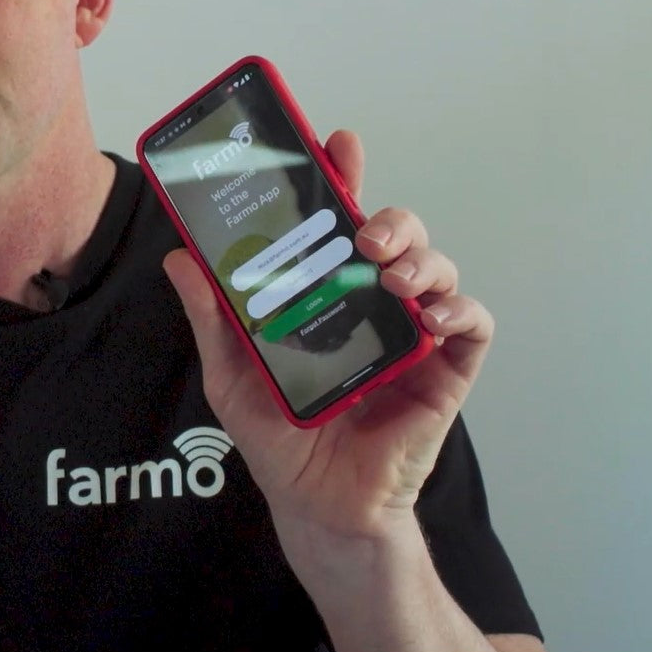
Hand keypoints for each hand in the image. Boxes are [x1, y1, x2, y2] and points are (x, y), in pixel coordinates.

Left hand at [162, 129, 494, 543]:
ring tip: (391, 274)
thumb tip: (181, 258)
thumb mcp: (232, 376)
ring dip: (421, 257)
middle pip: (393, 236)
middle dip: (388, 216)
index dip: (342, 180)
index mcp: (324, 294)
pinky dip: (460, 309)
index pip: (336, 225)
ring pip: (434, 268)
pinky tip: (433, 314)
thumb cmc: (281, 440)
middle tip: (365, 230)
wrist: (318, 506)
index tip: (336, 145)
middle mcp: (371, 303)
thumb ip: (213, 318)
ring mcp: (412, 334)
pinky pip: (470, 325)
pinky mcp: (445, 371)